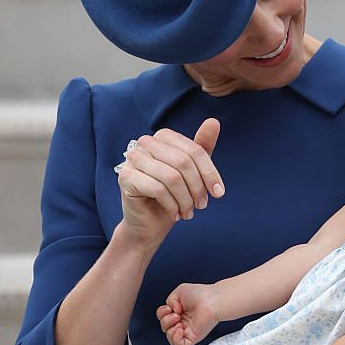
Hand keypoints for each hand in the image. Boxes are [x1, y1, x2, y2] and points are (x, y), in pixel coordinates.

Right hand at [114, 119, 224, 249]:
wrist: (149, 222)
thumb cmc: (172, 195)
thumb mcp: (193, 171)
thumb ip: (202, 147)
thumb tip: (213, 121)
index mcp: (163, 136)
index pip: (194, 151)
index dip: (209, 173)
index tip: (218, 193)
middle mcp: (145, 143)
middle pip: (183, 162)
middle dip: (197, 188)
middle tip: (201, 205)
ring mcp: (132, 158)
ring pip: (172, 177)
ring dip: (185, 200)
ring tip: (188, 212)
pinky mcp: (125, 177)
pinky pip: (158, 189)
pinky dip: (171, 205)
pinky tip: (174, 213)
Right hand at [156, 283, 223, 344]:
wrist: (210, 300)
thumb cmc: (200, 294)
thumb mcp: (179, 292)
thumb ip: (170, 300)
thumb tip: (171, 311)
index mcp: (180, 311)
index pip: (163, 317)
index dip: (162, 313)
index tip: (169, 307)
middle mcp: (183, 321)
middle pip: (165, 328)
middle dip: (166, 320)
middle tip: (176, 313)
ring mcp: (188, 330)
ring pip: (170, 338)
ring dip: (169, 329)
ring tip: (178, 320)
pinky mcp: (193, 337)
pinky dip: (175, 338)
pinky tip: (179, 329)